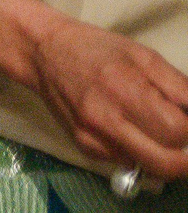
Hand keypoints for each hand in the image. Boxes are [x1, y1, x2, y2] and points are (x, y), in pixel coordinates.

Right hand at [28, 15, 187, 181]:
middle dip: (185, 159)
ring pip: (148, 168)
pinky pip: (126, 162)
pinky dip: (138, 152)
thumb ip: (178, 87)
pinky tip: (131, 131)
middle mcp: (106, 119)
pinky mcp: (84, 147)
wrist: (43, 52)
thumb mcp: (144, 57)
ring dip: (163, 157)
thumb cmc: (97, 49)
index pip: (177, 130)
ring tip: (160, 134)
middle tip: (185, 143)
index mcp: (126, 90)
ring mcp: (93, 137)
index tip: (187, 121)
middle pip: (166, 164)